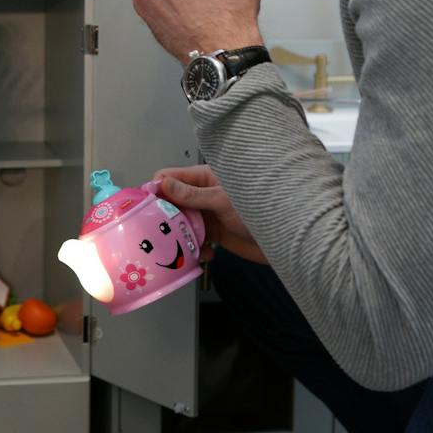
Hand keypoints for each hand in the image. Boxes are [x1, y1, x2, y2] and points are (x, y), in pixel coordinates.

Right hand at [153, 164, 267, 264]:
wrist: (287, 239)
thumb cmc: (263, 209)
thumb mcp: (222, 200)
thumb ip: (192, 194)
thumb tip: (163, 184)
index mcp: (205, 178)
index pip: (169, 177)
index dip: (155, 190)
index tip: (146, 206)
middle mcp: (203, 195)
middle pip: (171, 203)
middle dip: (164, 218)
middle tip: (160, 233)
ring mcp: (208, 214)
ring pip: (181, 224)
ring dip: (179, 237)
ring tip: (182, 247)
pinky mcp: (215, 233)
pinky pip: (195, 241)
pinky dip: (195, 249)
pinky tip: (205, 254)